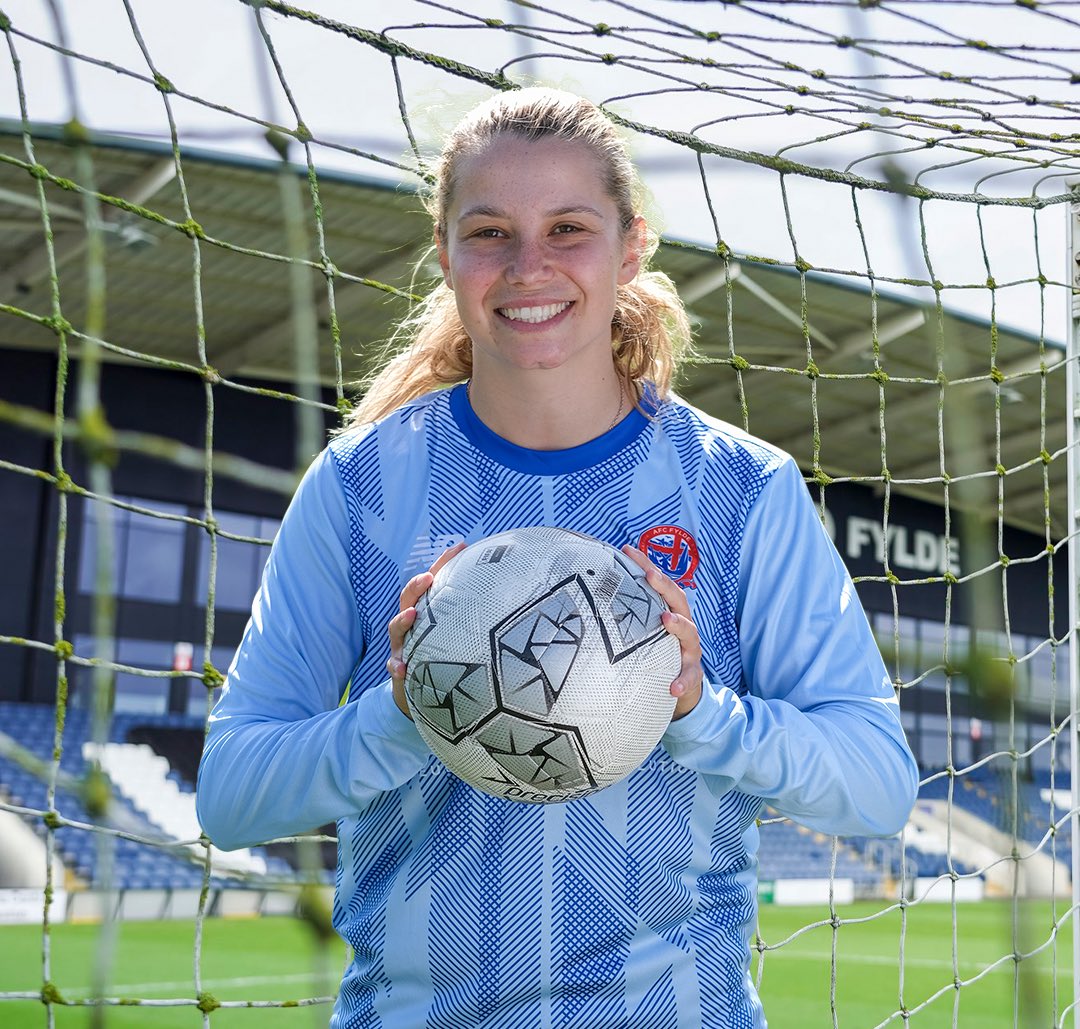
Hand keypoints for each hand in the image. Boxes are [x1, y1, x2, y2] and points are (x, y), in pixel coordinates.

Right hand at [387, 542, 466, 717]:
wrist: (420, 687)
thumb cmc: (443, 652)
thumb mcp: (455, 631)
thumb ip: (473, 614)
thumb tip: (512, 593)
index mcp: (427, 611)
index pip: (432, 582)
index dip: (443, 563)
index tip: (460, 547)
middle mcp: (411, 624)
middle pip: (408, 599)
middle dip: (416, 587)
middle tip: (428, 579)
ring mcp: (403, 644)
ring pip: (396, 629)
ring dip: (402, 621)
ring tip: (411, 615)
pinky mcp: (400, 668)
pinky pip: (394, 666)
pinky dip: (396, 665)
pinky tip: (402, 667)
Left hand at [622, 544, 703, 720]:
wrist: (682, 685)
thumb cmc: (660, 651)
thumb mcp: (646, 632)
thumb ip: (630, 615)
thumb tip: (592, 594)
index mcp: (671, 612)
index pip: (660, 585)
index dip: (645, 565)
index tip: (627, 549)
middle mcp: (684, 626)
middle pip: (678, 601)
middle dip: (665, 587)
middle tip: (650, 575)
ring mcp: (690, 650)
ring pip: (690, 634)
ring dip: (679, 626)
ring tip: (666, 620)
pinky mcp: (692, 674)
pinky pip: (690, 677)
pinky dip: (683, 681)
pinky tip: (674, 686)